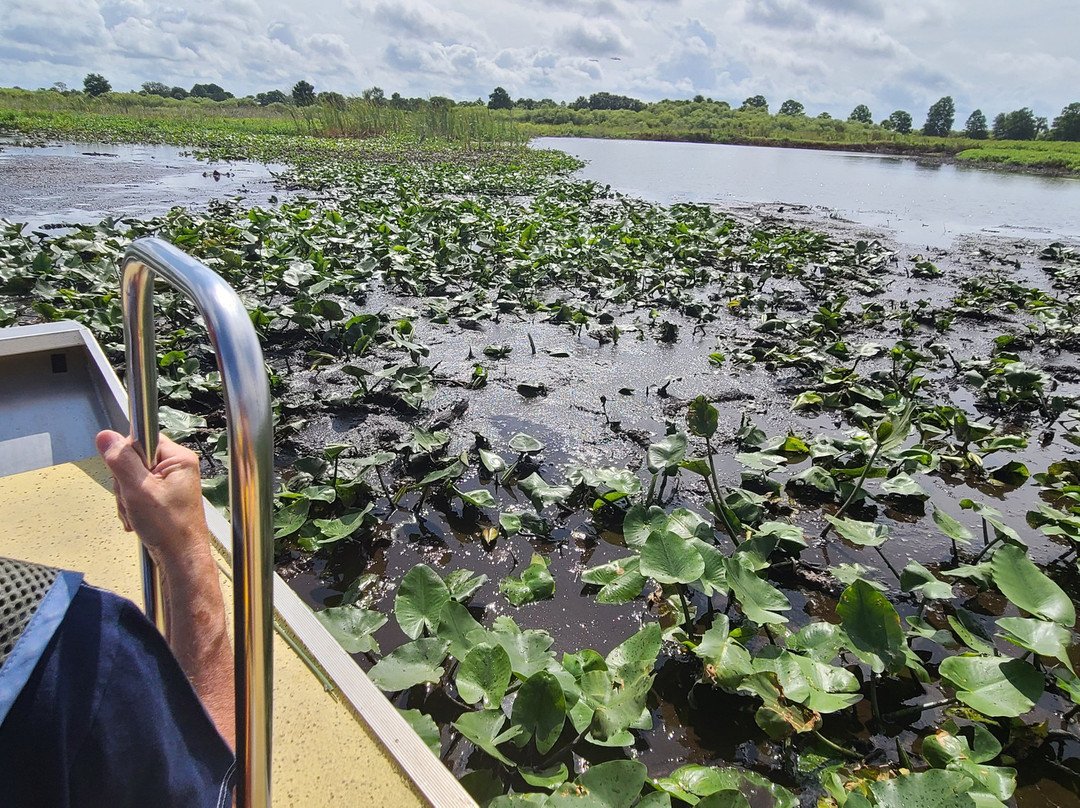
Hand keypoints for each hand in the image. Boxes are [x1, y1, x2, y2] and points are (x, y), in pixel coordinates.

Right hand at [95, 430, 210, 564]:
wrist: (180, 556)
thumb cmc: (170, 528)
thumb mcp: (138, 489)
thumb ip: (121, 461)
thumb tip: (106, 438)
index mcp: (179, 458)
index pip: (142, 438)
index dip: (127, 456)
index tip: (126, 474)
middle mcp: (177, 468)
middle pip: (133, 460)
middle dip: (125, 483)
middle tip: (133, 499)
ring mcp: (170, 483)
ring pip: (131, 479)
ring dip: (127, 498)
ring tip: (137, 512)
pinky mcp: (163, 497)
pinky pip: (136, 493)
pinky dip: (132, 506)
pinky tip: (138, 518)